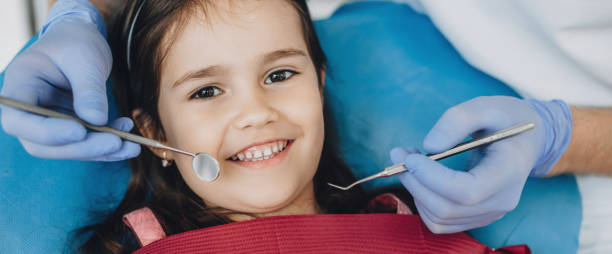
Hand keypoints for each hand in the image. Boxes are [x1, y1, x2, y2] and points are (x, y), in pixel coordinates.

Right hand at [0, 0, 139, 160]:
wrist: (82, 40)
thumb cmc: (76, 43)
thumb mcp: (85, 59)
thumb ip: (88, 89)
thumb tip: (96, 120)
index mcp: (20, 86)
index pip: (18, 120)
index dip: (46, 132)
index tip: (79, 130)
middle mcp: (29, 110)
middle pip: (43, 144)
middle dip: (81, 148)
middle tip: (116, 142)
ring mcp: (48, 123)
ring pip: (67, 149)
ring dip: (100, 152)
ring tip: (131, 147)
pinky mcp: (70, 129)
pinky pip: (86, 145)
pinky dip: (108, 147)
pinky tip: (130, 142)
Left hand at [390, 96, 571, 232]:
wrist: (524, 140)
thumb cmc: (505, 119)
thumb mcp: (486, 106)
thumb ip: (457, 120)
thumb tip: (430, 146)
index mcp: (510, 172)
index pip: (467, 191)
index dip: (432, 178)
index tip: (410, 157)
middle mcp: (502, 201)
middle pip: (447, 208)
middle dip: (415, 182)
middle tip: (399, 153)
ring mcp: (489, 213)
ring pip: (439, 217)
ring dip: (414, 190)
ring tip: (409, 160)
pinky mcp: (475, 217)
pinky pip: (440, 221)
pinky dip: (421, 201)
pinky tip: (420, 177)